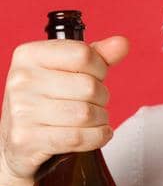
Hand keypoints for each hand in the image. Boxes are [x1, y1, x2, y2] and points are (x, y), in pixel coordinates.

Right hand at [0, 36, 128, 185]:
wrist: (17, 141)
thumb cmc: (46, 101)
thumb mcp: (65, 71)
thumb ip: (95, 55)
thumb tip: (122, 43)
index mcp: (29, 55)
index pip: (84, 54)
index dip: (100, 68)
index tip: (94, 76)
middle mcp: (21, 80)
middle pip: (89, 86)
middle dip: (101, 97)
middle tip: (91, 102)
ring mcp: (22, 110)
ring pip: (86, 114)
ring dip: (100, 119)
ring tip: (91, 119)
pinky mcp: (27, 139)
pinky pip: (79, 137)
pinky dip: (97, 137)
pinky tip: (95, 133)